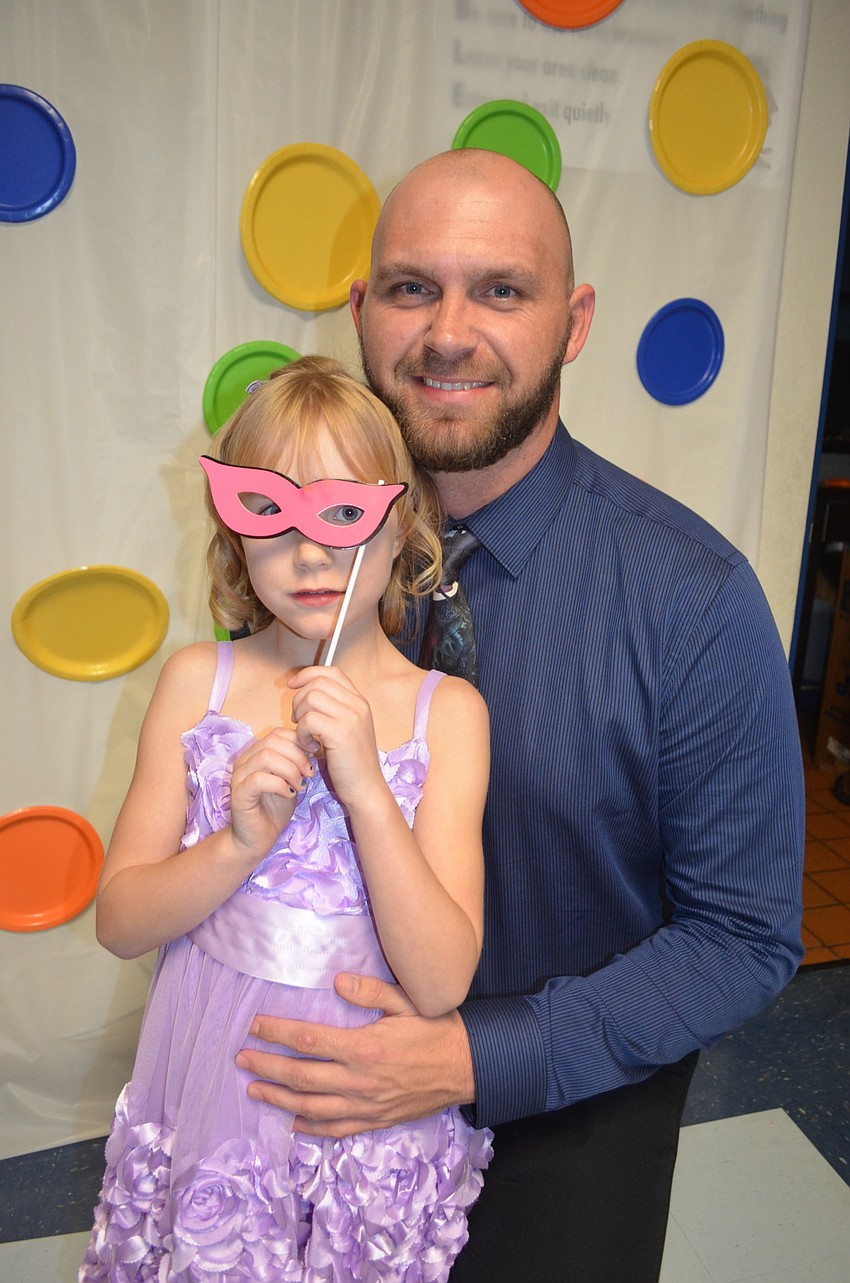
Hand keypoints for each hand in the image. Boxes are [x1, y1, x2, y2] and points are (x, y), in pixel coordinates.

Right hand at [229, 728, 314, 863]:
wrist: (257, 839)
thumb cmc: (275, 809)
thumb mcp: (291, 780)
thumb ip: (297, 762)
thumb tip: (313, 745)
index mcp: (256, 754)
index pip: (277, 733)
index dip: (299, 740)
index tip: (314, 754)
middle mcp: (245, 761)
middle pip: (272, 741)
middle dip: (297, 755)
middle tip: (309, 773)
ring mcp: (239, 776)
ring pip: (266, 757)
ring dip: (290, 769)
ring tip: (300, 784)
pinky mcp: (239, 794)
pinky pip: (259, 779)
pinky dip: (280, 784)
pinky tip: (289, 794)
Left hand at [235, 973, 475, 1136]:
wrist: (466, 1067)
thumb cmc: (435, 1029)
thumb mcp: (407, 1000)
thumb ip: (371, 990)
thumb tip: (337, 980)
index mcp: (364, 1048)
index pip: (309, 1040)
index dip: (278, 1033)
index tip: (255, 1026)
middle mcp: (359, 1081)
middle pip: (301, 1076)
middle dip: (267, 1067)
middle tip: (241, 1059)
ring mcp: (365, 1106)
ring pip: (311, 1107)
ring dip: (279, 1098)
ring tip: (255, 1089)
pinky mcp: (374, 1121)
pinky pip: (336, 1130)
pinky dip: (310, 1129)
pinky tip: (292, 1122)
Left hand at [288, 667, 383, 805]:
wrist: (366, 788)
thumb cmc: (351, 762)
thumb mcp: (347, 728)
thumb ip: (334, 708)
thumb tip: (306, 690)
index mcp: (360, 701)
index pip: (331, 672)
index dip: (308, 674)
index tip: (292, 686)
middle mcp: (358, 705)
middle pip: (318, 682)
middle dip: (299, 698)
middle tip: (298, 720)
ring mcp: (351, 718)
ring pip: (311, 697)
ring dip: (300, 715)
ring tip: (305, 734)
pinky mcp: (341, 733)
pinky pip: (309, 719)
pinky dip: (302, 732)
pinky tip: (309, 746)